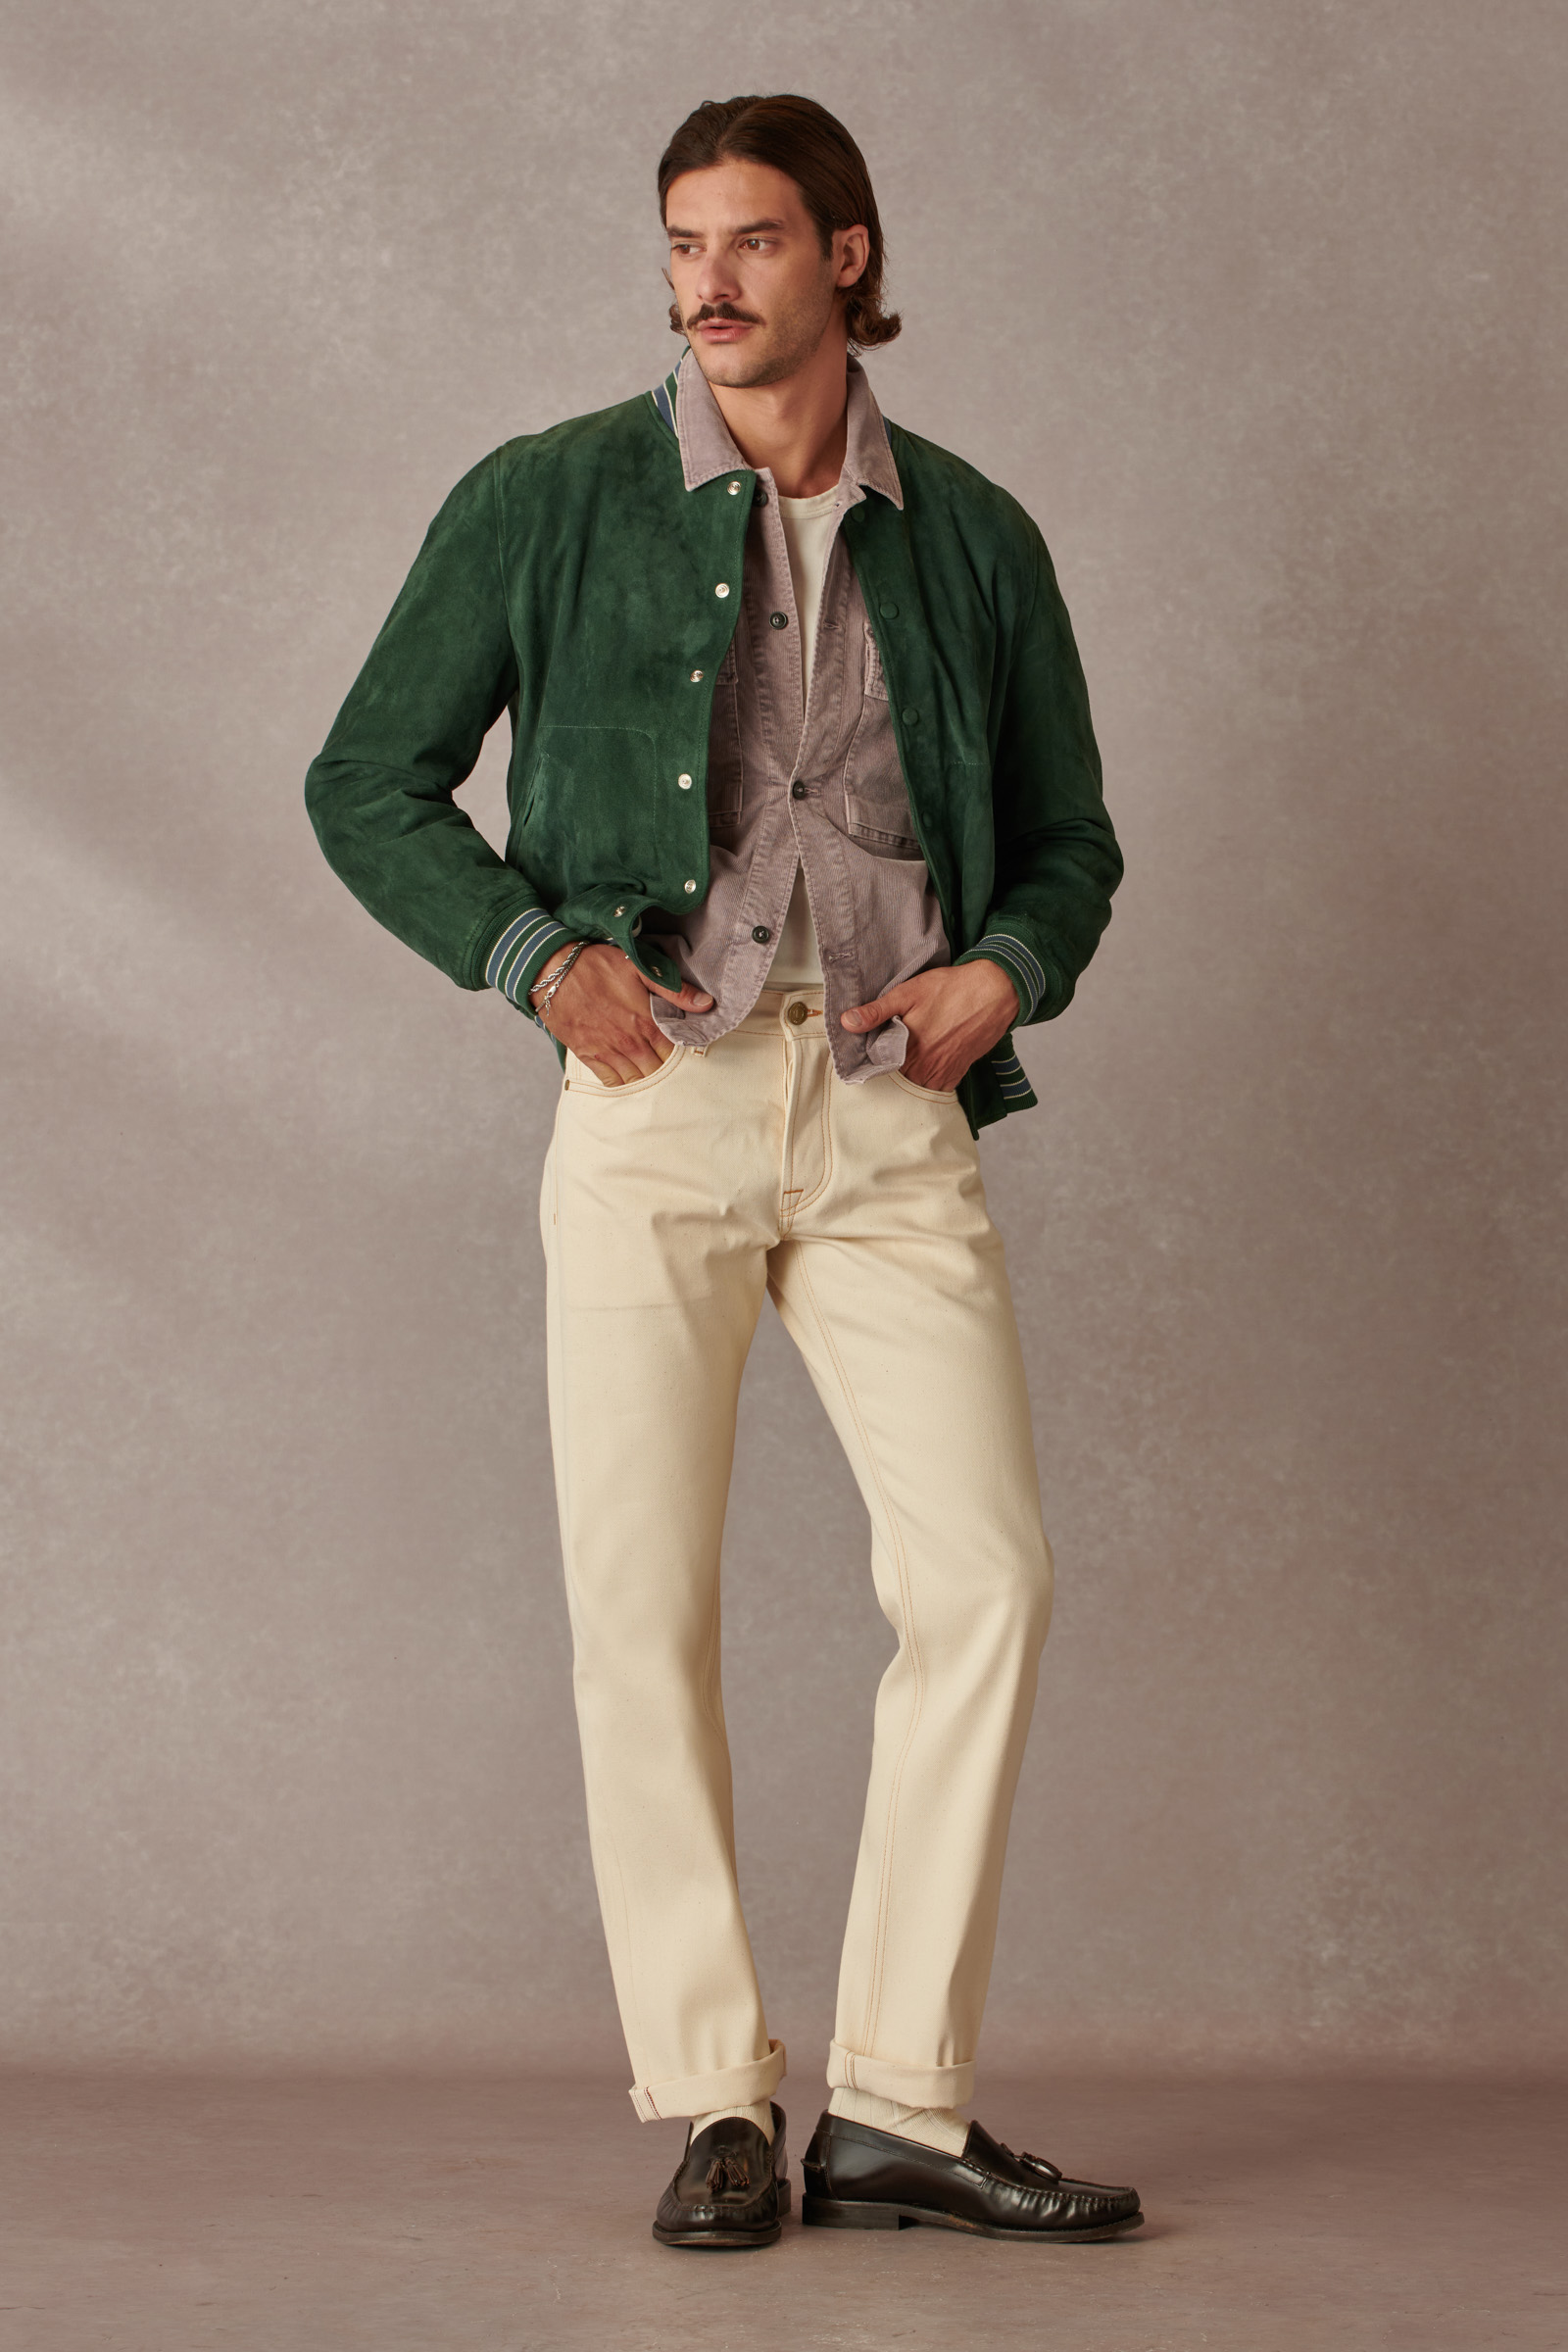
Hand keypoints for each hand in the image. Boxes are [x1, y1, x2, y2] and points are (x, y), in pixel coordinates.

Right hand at [533, 943, 713, 1085]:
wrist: (552, 972)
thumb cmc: (596, 965)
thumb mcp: (639, 968)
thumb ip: (674, 990)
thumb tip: (707, 1004)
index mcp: (646, 1023)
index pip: (674, 1052)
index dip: (680, 1052)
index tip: (682, 1048)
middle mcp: (629, 1043)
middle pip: (658, 1070)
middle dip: (665, 1067)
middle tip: (667, 1060)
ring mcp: (607, 1052)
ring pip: (637, 1079)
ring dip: (646, 1076)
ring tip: (650, 1067)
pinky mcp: (588, 1056)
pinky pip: (611, 1081)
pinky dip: (622, 1081)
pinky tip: (627, 1073)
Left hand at [840, 959, 1019, 1091]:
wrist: (994, 992)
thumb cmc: (951, 989)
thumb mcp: (908, 993)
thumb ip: (876, 1011)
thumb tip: (847, 1022)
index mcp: (907, 1049)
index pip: (879, 1067)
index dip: (874, 1059)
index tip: (872, 1050)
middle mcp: (924, 1067)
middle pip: (897, 1078)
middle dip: (891, 1069)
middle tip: (892, 1052)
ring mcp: (942, 1073)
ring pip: (916, 1085)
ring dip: (909, 1077)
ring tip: (908, 1058)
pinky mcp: (958, 1072)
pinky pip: (937, 1087)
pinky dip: (929, 1081)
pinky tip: (926, 1065)